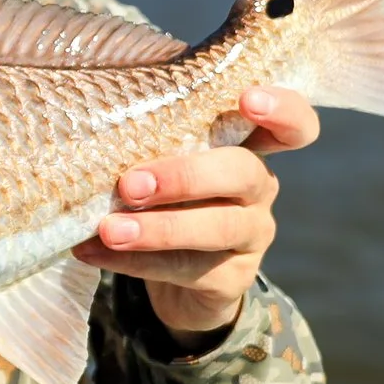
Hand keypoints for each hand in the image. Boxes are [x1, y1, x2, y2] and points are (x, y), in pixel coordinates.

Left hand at [73, 86, 319, 343]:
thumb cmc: (166, 199)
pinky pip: (186, 268)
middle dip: (186, 176)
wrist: (179, 283)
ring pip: (217, 227)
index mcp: (248, 147)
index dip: (281, 109)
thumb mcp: (165, 163)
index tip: (247, 100)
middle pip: (243, 172)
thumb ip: (151, 138)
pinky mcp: (233, 279)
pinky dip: (135, 262)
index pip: (293, 124)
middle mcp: (260, 188)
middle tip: (131, 184)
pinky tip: (93, 252)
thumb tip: (90, 116)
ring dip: (158, 228)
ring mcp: (253, 235)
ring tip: (108, 229)